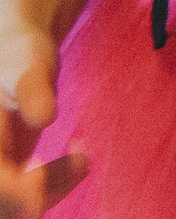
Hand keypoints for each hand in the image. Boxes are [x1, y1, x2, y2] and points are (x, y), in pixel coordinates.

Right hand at [0, 26, 82, 215]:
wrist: (19, 59)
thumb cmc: (20, 56)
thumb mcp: (26, 65)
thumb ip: (33, 90)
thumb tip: (44, 118)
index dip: (14, 193)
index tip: (41, 180)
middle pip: (3, 204)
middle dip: (35, 196)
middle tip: (81, 163)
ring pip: (15, 206)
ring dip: (49, 193)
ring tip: (83, 162)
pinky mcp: (8, 173)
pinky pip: (26, 198)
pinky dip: (52, 188)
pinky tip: (78, 161)